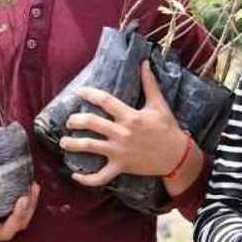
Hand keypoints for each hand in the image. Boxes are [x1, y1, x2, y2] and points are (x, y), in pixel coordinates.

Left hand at [61, 61, 198, 187]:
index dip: (90, 94)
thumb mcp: (159, 104)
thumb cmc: (168, 129)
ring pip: (90, 146)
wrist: (177, 156)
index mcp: (131, 116)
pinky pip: (100, 176)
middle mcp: (122, 133)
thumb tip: (145, 63)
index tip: (79, 91)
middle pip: (92, 123)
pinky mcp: (121, 167)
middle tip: (70, 120)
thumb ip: (150, 83)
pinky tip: (75, 175)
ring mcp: (120, 151)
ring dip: (73, 144)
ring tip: (64, 142)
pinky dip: (86, 179)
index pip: (105, 101)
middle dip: (76, 120)